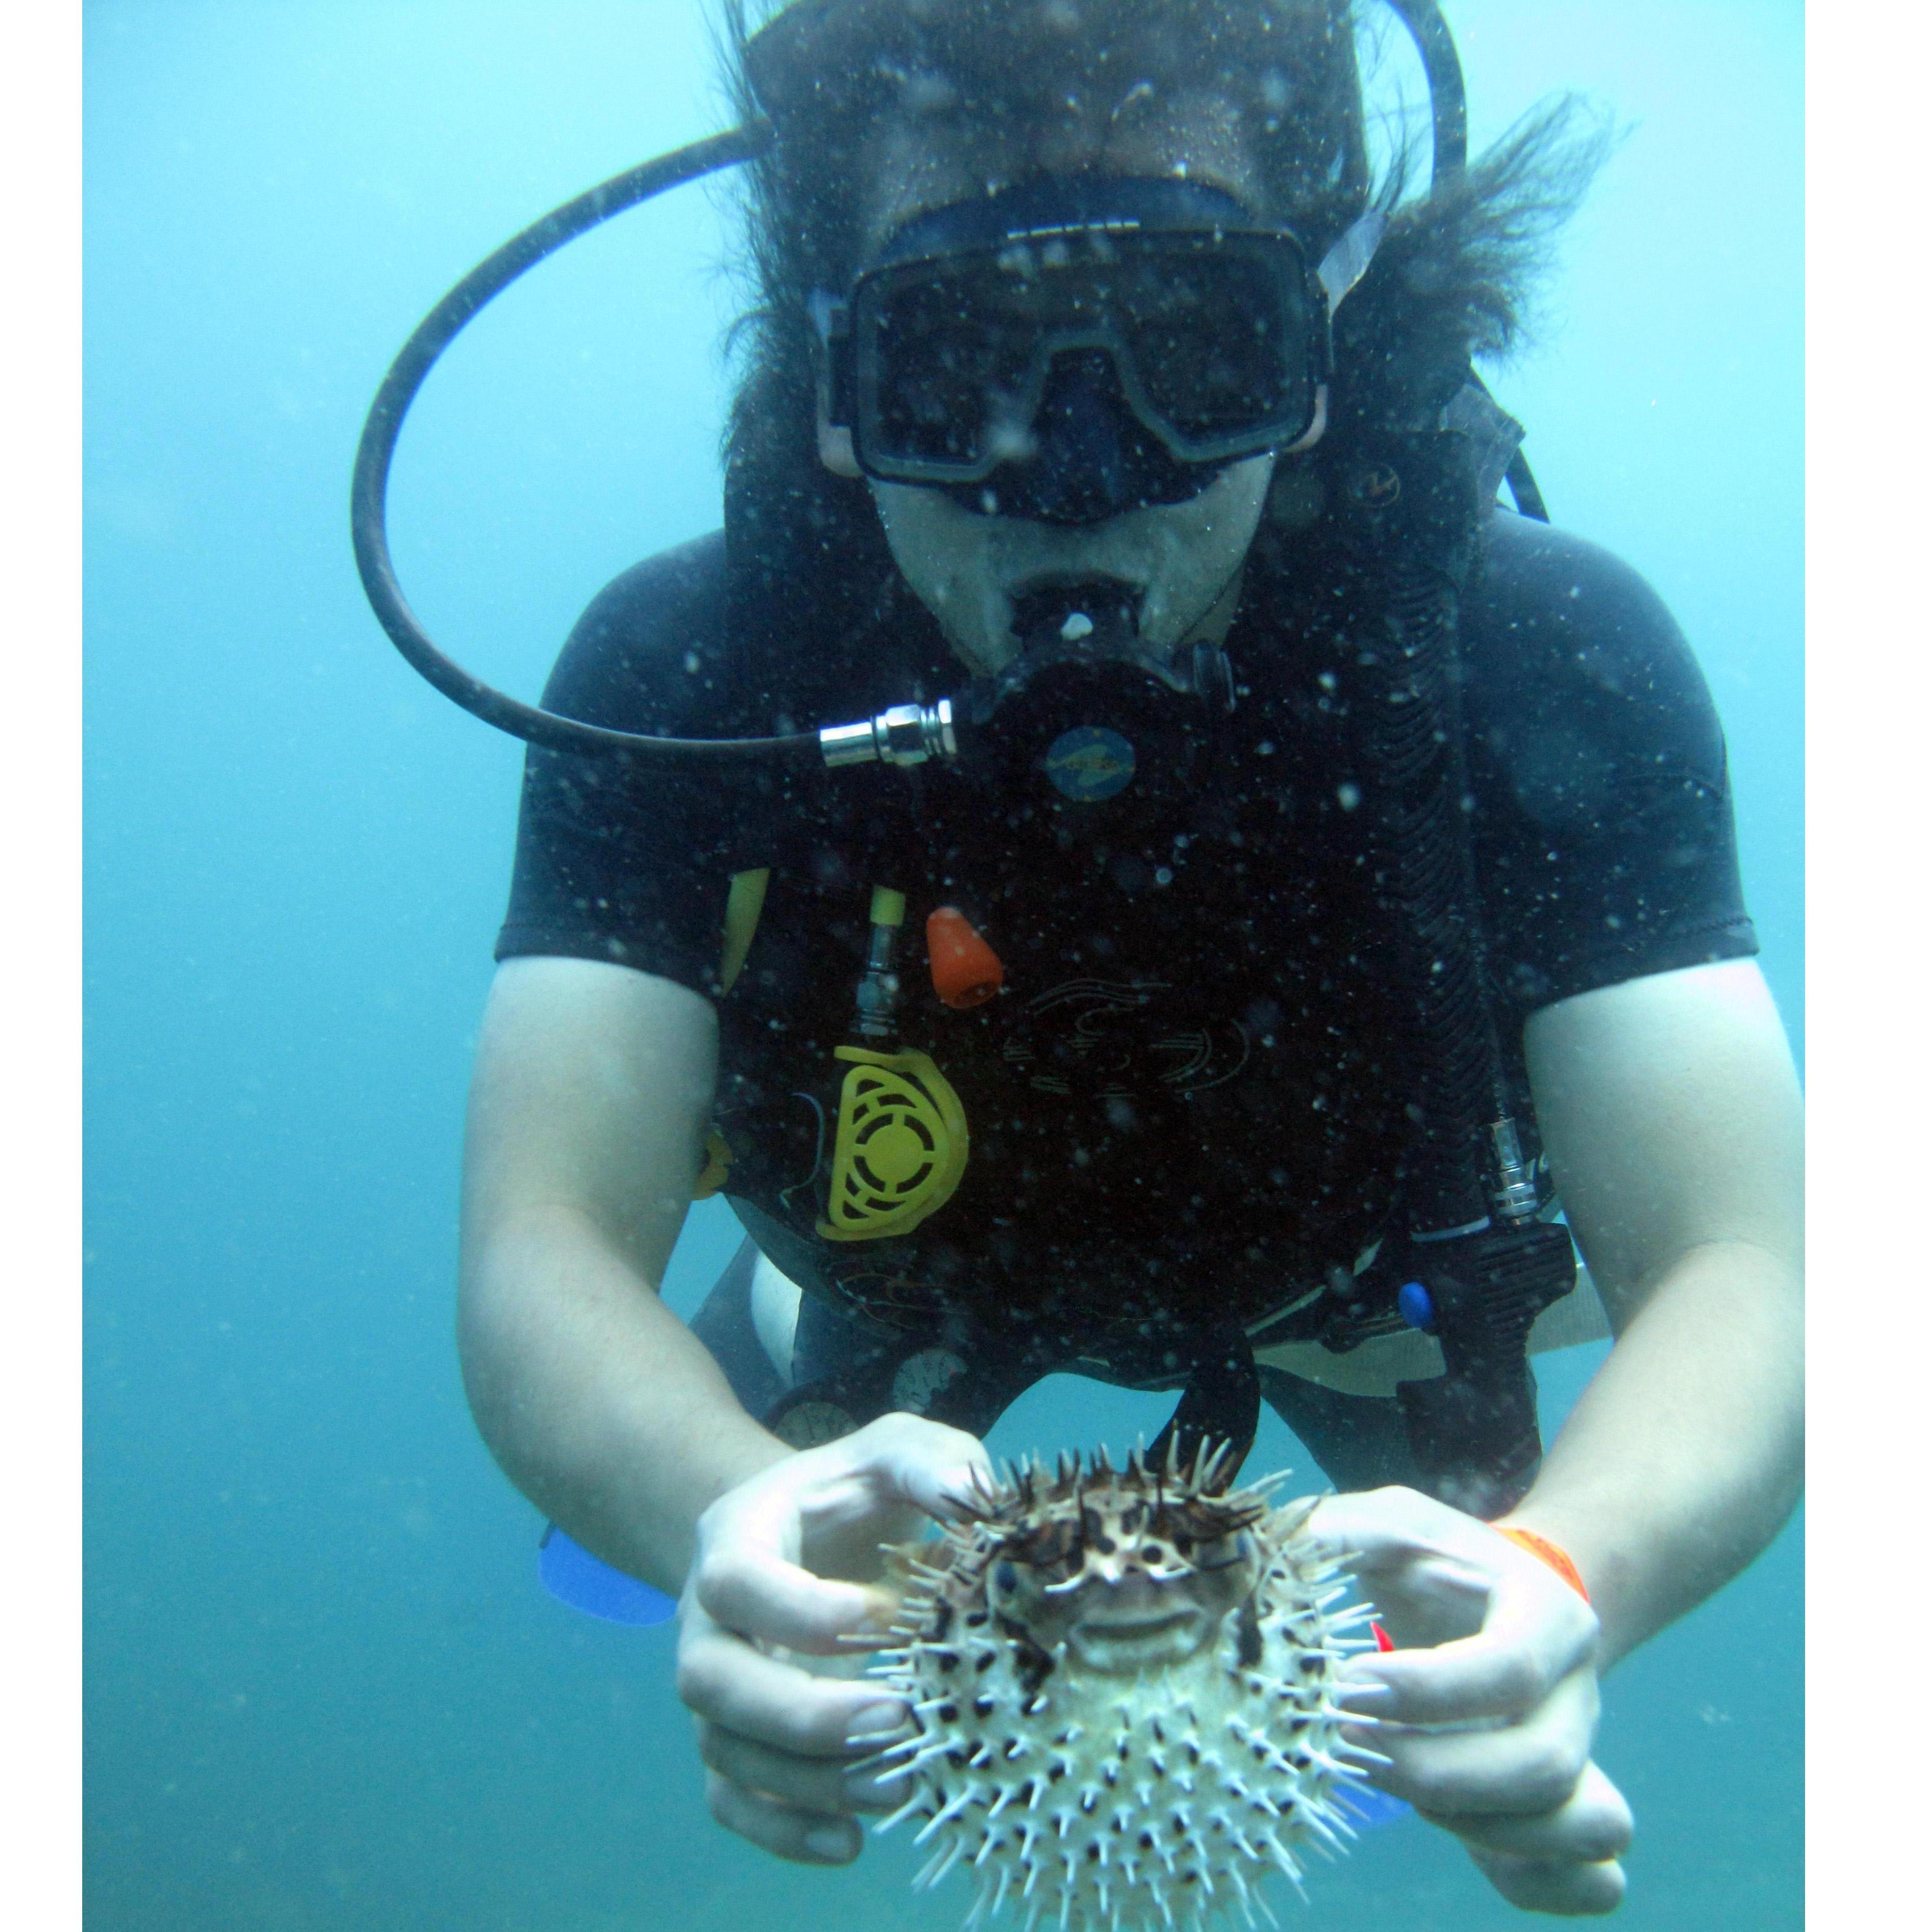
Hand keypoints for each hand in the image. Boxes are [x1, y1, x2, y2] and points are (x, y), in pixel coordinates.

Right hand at [676, 1412, 991, 1865]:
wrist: (802, 1534)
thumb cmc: (853, 1495)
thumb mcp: (894, 1453)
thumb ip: (934, 1461)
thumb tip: (981, 1498)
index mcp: (735, 1538)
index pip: (735, 1580)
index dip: (797, 1610)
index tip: (879, 1617)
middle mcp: (708, 1620)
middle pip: (712, 1682)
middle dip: (800, 1714)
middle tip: (897, 1717)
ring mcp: (716, 1689)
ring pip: (727, 1752)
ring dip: (807, 1781)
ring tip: (898, 1785)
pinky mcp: (734, 1742)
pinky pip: (732, 1802)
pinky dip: (784, 1833)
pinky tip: (853, 1842)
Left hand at [1311, 1487, 1633, 1915]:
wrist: (1489, 1596)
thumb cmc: (1429, 1561)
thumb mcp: (1389, 1523)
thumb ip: (1342, 1530)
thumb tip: (1284, 1548)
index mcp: (1546, 1612)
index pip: (1509, 1669)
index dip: (1428, 1692)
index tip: (1348, 1686)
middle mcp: (1578, 1691)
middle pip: (1545, 1763)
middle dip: (1436, 1772)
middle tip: (1351, 1745)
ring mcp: (1583, 1756)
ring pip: (1584, 1825)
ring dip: (1481, 1827)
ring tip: (1397, 1785)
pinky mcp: (1569, 1813)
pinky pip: (1594, 1881)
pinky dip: (1538, 1884)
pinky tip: (1468, 1849)